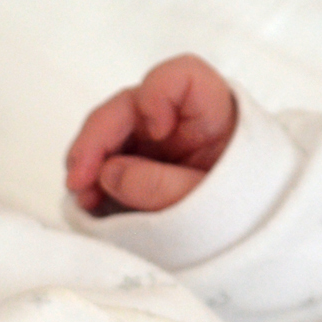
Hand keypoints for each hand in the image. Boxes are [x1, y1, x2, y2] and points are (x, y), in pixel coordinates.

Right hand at [64, 55, 237, 215]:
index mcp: (213, 116)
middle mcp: (178, 121)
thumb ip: (161, 187)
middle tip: (79, 177)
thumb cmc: (240, 214)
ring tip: (82, 196)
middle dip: (98, 137)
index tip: (156, 132)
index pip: (182, 78)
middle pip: (130, 105)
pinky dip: (90, 178)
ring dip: (88, 160)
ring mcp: (153, 142)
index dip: (158, 94)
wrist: (242, 243)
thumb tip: (109, 173)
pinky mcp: (135, 164)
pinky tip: (85, 199)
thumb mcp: (208, 205)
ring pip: (109, 132)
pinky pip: (104, 160)